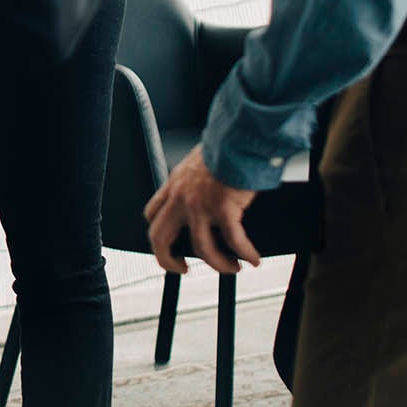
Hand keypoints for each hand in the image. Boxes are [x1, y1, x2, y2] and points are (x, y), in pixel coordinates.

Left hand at [144, 148, 262, 276]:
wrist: (238, 137)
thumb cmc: (224, 146)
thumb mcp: (197, 163)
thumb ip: (194, 182)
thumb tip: (206, 195)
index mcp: (173, 184)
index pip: (152, 214)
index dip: (158, 236)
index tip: (169, 246)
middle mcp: (181, 197)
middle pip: (159, 237)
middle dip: (168, 260)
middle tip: (182, 269)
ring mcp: (200, 204)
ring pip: (201, 248)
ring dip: (218, 263)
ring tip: (232, 267)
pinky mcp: (224, 208)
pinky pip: (233, 241)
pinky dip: (245, 253)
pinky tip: (253, 259)